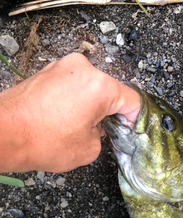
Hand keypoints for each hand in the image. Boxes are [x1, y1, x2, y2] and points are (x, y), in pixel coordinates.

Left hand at [0, 53, 140, 172]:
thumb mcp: (89, 149)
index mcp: (99, 86)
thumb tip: (100, 129)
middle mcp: (82, 70)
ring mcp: (63, 68)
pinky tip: (67, 121)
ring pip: (90, 88)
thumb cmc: (41, 140)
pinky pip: (72, 86)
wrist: (5, 134)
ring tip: (80, 129)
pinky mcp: (48, 72)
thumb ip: (104, 135)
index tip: (132, 130)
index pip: (132, 101)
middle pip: (111, 91)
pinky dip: (75, 102)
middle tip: (105, 134)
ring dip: (91, 107)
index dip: (134, 120)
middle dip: (110, 113)